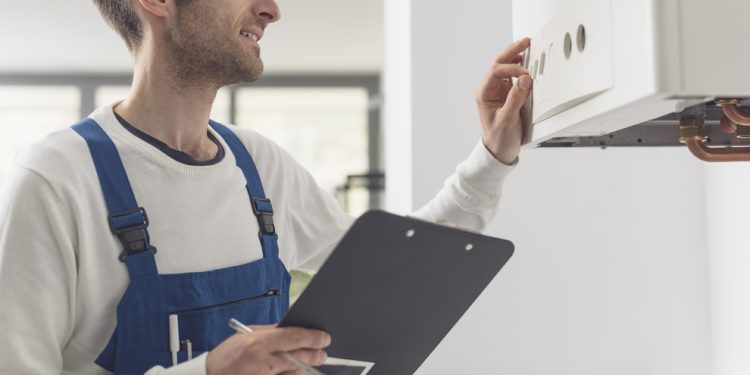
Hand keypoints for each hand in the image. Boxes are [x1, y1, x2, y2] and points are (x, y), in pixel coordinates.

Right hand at [206, 326, 329, 374]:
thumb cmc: (226, 357)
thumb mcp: (245, 337)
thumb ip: (269, 332)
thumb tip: (292, 329)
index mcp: (257, 343)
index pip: (294, 337)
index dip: (313, 337)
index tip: (324, 337)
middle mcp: (262, 362)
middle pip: (299, 357)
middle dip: (315, 354)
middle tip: (322, 353)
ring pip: (296, 373)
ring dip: (304, 368)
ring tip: (308, 364)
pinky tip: (295, 372)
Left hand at [476, 38, 532, 164]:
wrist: (500, 151)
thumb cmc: (499, 138)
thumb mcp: (507, 119)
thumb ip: (515, 99)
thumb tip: (523, 79)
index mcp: (484, 94)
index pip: (495, 71)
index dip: (511, 68)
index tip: (525, 74)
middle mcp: (490, 90)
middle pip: (498, 64)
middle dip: (511, 52)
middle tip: (525, 41)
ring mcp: (499, 91)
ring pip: (505, 67)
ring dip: (515, 56)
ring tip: (526, 46)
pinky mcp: (508, 94)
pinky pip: (513, 76)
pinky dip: (520, 67)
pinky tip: (526, 61)